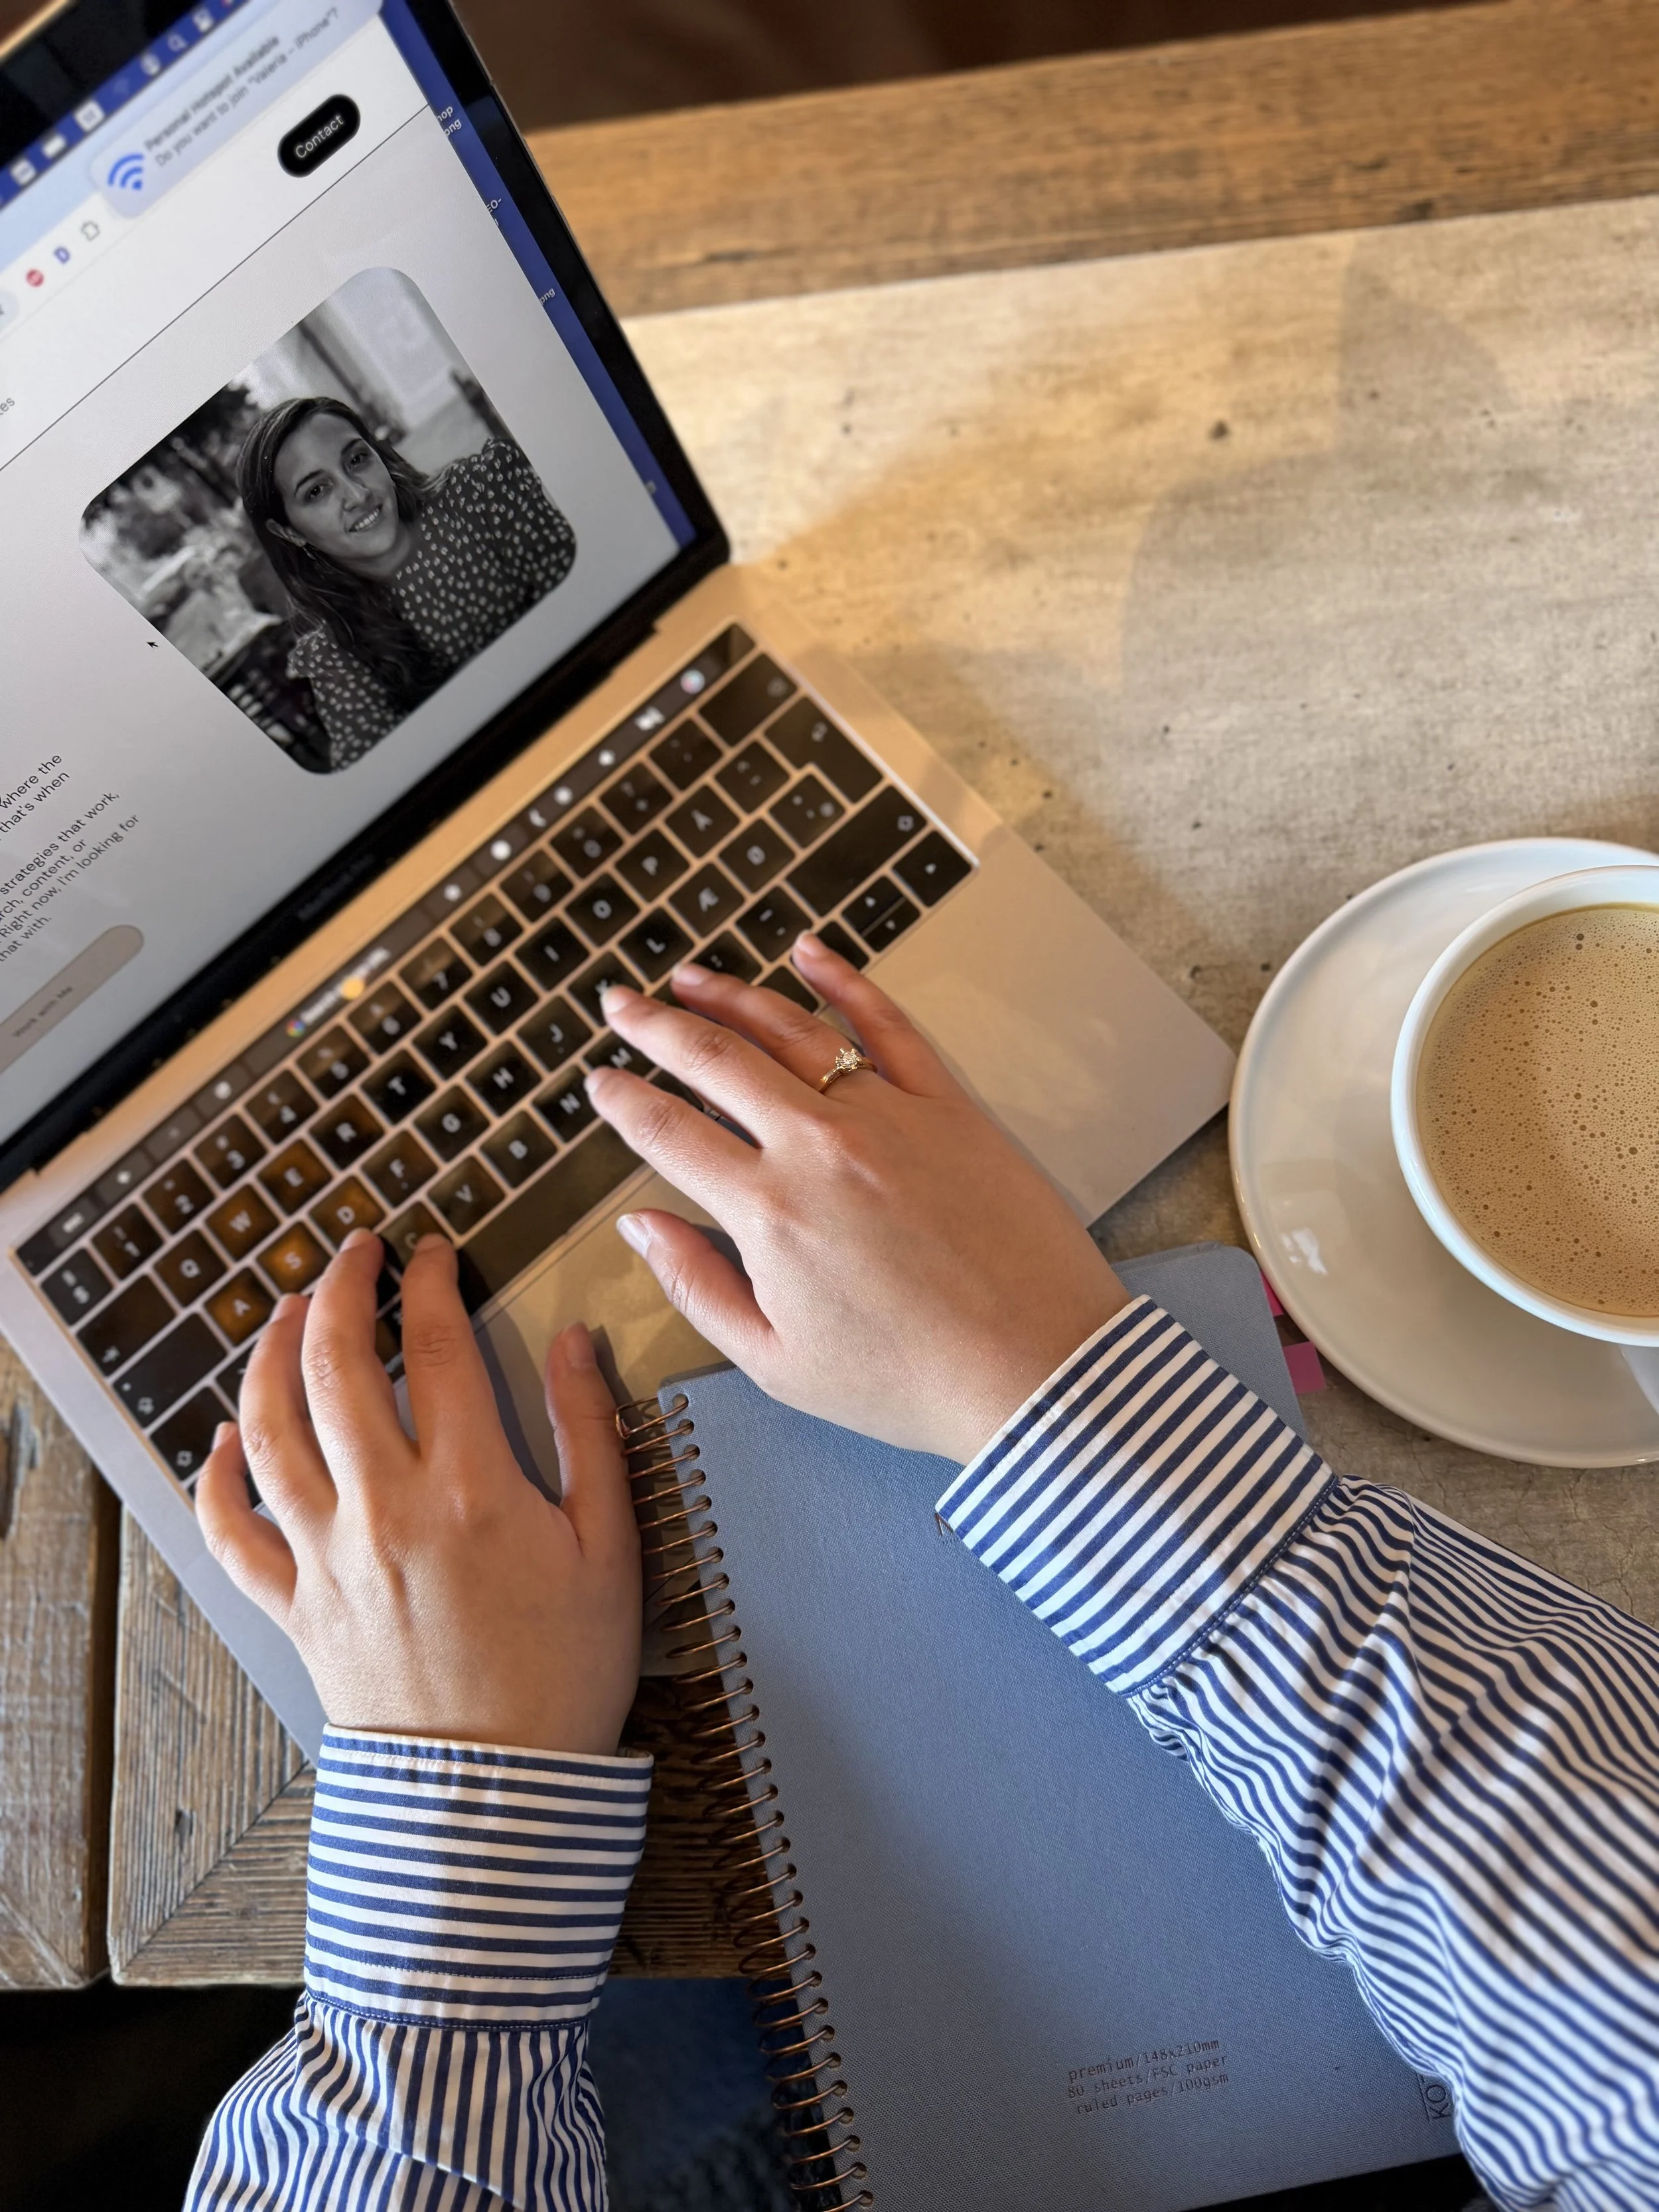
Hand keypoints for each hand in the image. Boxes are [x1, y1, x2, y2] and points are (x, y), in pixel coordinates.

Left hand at [196, 1232, 640, 1754]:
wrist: (499, 1795)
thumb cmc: (565, 1673)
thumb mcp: (611, 1547)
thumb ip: (592, 1434)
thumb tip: (576, 1342)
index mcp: (471, 1488)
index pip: (435, 1346)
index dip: (430, 1281)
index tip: (433, 1251)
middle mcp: (385, 1509)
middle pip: (336, 1365)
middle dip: (339, 1288)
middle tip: (353, 1251)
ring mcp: (329, 1557)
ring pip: (270, 1428)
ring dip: (270, 1354)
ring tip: (287, 1312)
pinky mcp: (296, 1606)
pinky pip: (233, 1533)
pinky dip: (218, 1479)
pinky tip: (225, 1439)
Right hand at [585, 936, 1129, 1463]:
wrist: (1035, 1370)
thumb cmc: (907, 1382)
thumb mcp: (775, 1362)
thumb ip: (696, 1286)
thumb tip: (641, 1227)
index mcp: (767, 1213)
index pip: (668, 1133)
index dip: (622, 1101)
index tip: (599, 1081)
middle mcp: (818, 1147)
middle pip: (717, 1060)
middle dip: (655, 1025)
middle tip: (620, 1003)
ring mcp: (888, 1117)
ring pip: (792, 1030)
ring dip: (731, 995)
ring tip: (690, 979)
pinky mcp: (950, 1107)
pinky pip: (888, 1026)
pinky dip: (845, 982)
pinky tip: (811, 953)